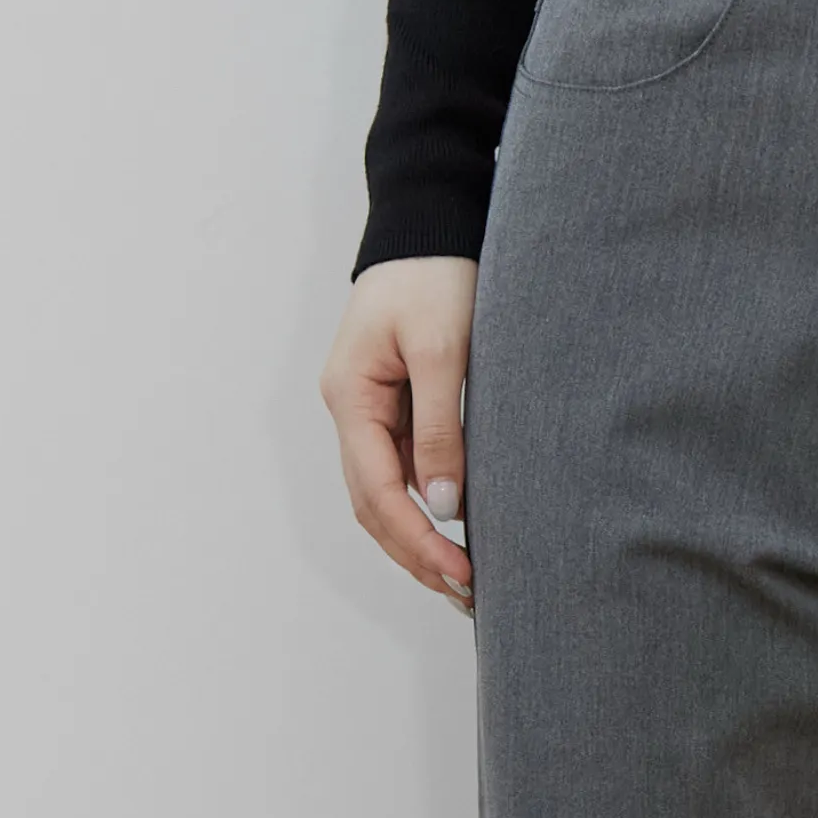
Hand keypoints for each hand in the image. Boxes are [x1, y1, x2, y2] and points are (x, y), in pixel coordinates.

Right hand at [320, 256, 480, 611]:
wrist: (430, 223)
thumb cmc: (436, 275)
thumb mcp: (442, 349)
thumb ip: (441, 428)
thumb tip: (443, 505)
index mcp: (350, 396)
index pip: (376, 489)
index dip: (416, 539)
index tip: (460, 572)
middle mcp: (350, 409)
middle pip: (372, 504)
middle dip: (415, 554)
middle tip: (467, 594)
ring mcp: (367, 410)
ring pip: (383, 495)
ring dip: (417, 541)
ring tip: (463, 581)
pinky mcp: (392, 407)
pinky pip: (400, 473)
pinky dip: (424, 511)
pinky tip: (455, 535)